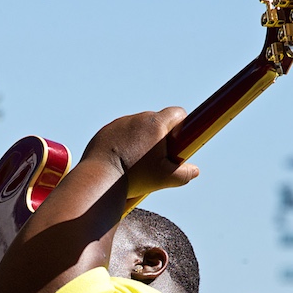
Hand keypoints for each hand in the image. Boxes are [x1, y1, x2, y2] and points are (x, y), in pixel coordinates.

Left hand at [81, 107, 198, 199]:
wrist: (98, 178)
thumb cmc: (134, 177)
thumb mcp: (165, 178)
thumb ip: (184, 174)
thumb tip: (194, 171)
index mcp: (155, 123)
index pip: (178, 113)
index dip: (182, 128)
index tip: (178, 144)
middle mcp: (137, 118)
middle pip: (157, 122)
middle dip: (161, 138)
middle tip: (158, 160)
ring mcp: (118, 123)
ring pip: (137, 129)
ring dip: (141, 142)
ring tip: (136, 165)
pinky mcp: (104, 132)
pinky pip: (119, 135)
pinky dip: (123, 146)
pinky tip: (121, 164)